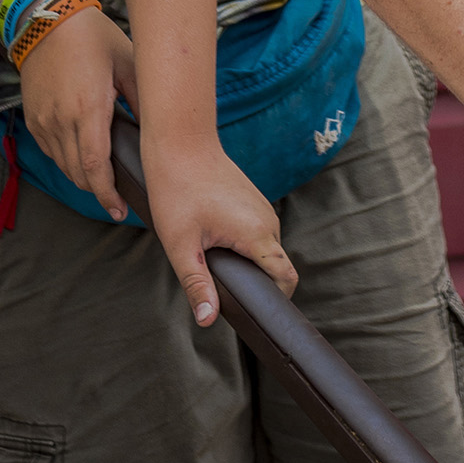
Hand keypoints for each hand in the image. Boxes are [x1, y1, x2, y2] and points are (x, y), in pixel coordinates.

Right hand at [18, 7, 138, 220]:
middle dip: (99, 191)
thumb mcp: (127, 61)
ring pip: (64, 167)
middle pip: (79, 174)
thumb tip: (159, 127)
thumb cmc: (92, 37)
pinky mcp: (34, 119)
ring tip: (104, 180)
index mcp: (88, 108)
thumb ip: (141, 98)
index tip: (119, 209)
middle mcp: (61, 120)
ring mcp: (44, 122)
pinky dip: (68, 161)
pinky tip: (84, 157)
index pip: (96, 167)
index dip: (108, 194)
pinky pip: (51, 152)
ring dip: (83, 178)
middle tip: (118, 198)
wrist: (45, 20)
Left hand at [143, 135, 296, 319]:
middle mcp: (267, 219)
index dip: (277, 301)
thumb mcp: (180, 245)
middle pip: (276, 265)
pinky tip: (215, 242)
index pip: (286, 277)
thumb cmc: (177, 189)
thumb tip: (208, 320)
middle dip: (256, 283)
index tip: (256, 316)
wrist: (181, 142)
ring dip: (249, 262)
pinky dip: (244, 244)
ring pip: (266, 247)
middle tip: (223, 293)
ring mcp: (261, 206)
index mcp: (256, 233)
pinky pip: (257, 231)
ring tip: (215, 265)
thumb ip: (197, 284)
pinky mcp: (252, 198)